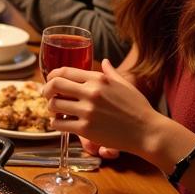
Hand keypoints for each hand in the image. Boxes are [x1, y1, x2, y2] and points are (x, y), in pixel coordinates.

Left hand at [41, 58, 162, 159]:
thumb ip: (110, 72)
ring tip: (55, 112)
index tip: (50, 81)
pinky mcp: (85, 129)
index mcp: (98, 79)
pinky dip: (55, 124)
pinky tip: (59, 124)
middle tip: (46, 96)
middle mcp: (91, 92)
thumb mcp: (124, 85)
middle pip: (54, 85)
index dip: (52, 76)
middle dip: (46, 90)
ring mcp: (87, 111)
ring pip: (54, 105)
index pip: (64, 71)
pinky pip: (59, 124)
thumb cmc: (138, 108)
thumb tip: (104, 61)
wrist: (148, 132)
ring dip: (50, 108)